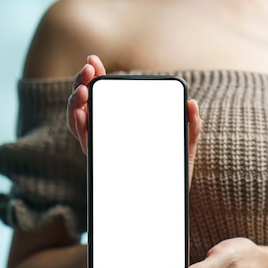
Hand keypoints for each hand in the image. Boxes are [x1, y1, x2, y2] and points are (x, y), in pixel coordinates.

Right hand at [67, 56, 202, 188]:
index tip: (92, 60)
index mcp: (123, 125)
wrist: (168, 207)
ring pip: (79, 121)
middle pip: (86, 105)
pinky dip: (79, 127)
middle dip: (81, 84)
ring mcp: (103, 149)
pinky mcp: (101, 163)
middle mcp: (108, 134)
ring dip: (76, 103)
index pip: (105, 97)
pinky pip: (85, 143)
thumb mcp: (186, 147)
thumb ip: (191, 126)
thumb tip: (192, 103)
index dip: (95, 77)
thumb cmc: (174, 176)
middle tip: (87, 70)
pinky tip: (81, 114)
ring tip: (83, 91)